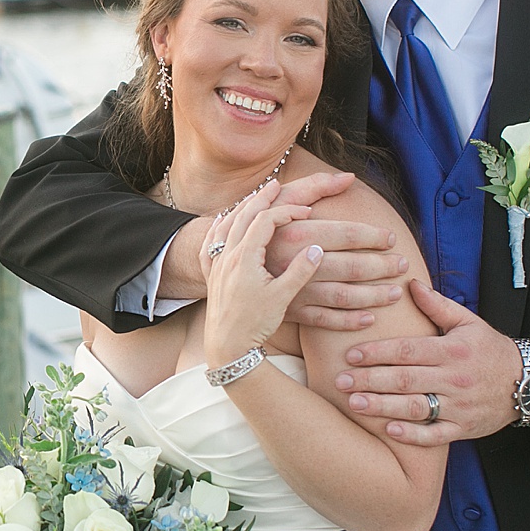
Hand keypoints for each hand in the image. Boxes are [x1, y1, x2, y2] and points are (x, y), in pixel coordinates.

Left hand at [200, 183, 325, 364]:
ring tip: (253, 197)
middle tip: (275, 184)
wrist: (227, 346)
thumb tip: (317, 249)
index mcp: (245, 257)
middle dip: (261, 198)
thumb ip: (300, 271)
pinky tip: (222, 222)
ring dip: (241, 208)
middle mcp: (227, 256)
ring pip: (226, 224)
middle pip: (243, 215)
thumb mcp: (283, 297)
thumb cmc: (254, 323)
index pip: (265, 221)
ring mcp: (217, 264)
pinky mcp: (212, 275)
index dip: (287, 212)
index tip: (306, 212)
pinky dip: (219, 226)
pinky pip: (211, 241)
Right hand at [268, 175, 408, 330]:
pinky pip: (325, 321)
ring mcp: (294, 291)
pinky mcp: (291, 312)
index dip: (372, 236)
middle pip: (351, 266)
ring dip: (374, 296)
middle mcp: (297, 264)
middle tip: (404, 264)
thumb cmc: (261, 229)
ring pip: (343, 296)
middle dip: (382, 267)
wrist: (225, 265)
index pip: (345, 234)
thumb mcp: (280, 202)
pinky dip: (349, 321)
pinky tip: (370, 318)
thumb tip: (349, 178)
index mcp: (296, 234)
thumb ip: (314, 187)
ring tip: (395, 293)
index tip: (391, 238)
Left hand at [333, 281, 524, 445]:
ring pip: (416, 407)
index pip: (407, 350)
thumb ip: (437, 305)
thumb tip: (410, 282)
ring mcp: (459, 406)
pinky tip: (389, 430)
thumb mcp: (468, 322)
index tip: (350, 355)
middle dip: (370, 380)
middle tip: (340, 381)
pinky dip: (413, 435)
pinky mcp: (464, 428)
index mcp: (452, 350)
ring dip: (383, 406)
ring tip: (355, 404)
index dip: (377, 352)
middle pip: (406, 379)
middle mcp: (454, 378)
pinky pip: (436, 435)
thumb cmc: (490, 350)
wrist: (527, 383)